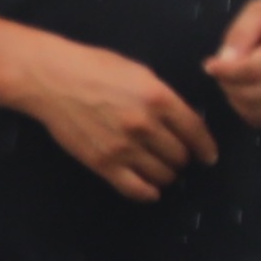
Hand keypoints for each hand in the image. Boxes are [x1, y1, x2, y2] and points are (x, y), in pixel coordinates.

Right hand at [13, 36, 219, 200]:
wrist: (52, 79)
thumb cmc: (94, 67)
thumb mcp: (138, 72)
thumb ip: (162, 97)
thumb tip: (181, 122)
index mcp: (158, 98)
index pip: (195, 131)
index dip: (206, 147)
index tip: (208, 157)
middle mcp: (146, 125)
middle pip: (180, 156)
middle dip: (181, 158)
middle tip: (174, 156)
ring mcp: (124, 147)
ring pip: (162, 174)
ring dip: (166, 174)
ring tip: (159, 168)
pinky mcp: (104, 164)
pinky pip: (136, 189)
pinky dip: (149, 192)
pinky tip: (151, 190)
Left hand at [206, 0, 260, 130]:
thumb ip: (240, 33)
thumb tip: (223, 60)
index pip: (252, 70)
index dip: (225, 71)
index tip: (210, 65)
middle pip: (250, 95)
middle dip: (226, 84)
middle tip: (222, 69)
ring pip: (252, 111)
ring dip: (234, 97)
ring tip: (236, 78)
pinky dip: (246, 108)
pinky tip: (249, 89)